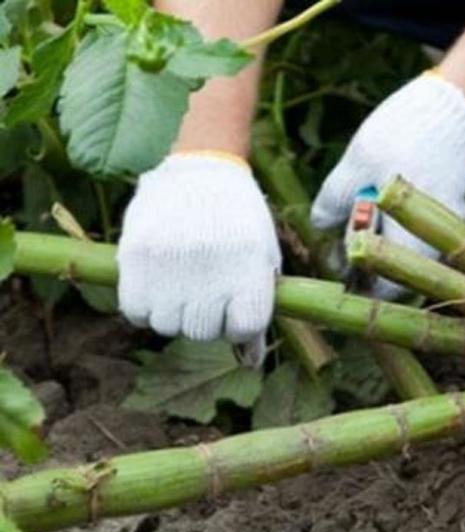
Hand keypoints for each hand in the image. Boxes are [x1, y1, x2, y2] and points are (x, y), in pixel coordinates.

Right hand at [117, 153, 280, 362]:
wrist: (200, 170)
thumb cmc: (239, 220)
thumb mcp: (262, 258)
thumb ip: (258, 308)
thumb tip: (251, 362)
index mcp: (250, 268)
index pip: (245, 329)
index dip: (239, 326)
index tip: (235, 312)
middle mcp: (210, 269)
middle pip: (203, 332)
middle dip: (207, 320)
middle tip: (206, 293)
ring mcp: (171, 264)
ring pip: (167, 326)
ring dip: (175, 314)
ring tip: (181, 285)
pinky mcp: (136, 256)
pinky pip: (135, 310)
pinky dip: (146, 307)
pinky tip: (158, 285)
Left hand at [310, 73, 464, 298]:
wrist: (456, 99)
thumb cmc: (405, 134)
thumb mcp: (356, 165)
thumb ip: (334, 199)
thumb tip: (320, 225)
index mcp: (414, 241)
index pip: (389, 290)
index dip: (360, 281)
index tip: (340, 259)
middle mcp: (437, 239)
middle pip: (397, 266)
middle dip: (366, 248)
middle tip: (347, 219)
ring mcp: (446, 219)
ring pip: (406, 240)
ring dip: (379, 226)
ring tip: (362, 196)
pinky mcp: (449, 198)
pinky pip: (417, 220)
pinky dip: (395, 211)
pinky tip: (380, 184)